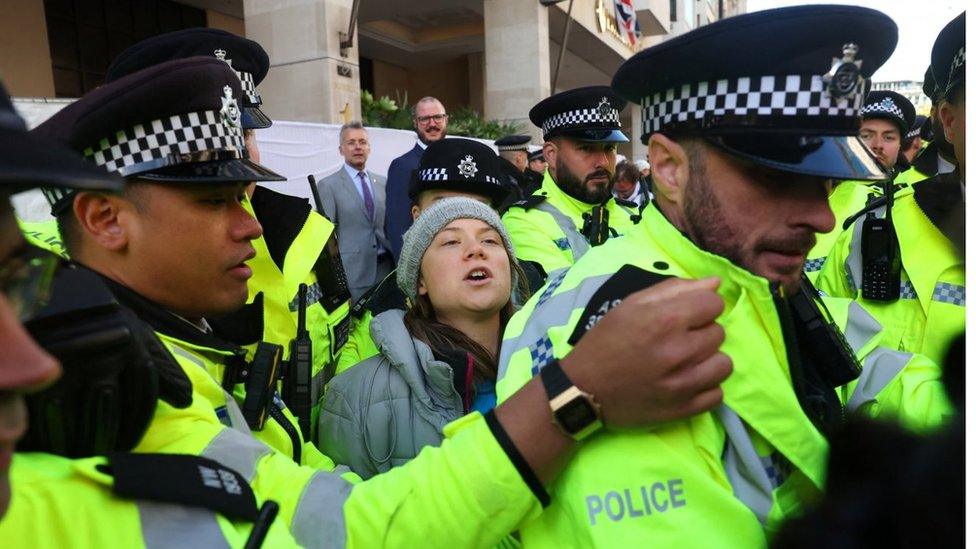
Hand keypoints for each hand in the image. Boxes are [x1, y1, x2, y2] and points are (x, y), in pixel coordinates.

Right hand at [561, 277, 729, 427]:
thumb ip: (674, 290)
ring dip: (707, 360)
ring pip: (724, 364)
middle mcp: (679, 351)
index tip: (683, 315)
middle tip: (675, 340)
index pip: (714, 303)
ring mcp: (684, 384)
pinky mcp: (684, 410)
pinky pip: (718, 394)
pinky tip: (685, 382)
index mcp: (665, 320)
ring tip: (684, 362)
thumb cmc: (605, 342)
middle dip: (700, 332)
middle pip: (719, 333)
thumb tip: (715, 283)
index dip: (699, 305)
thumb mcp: (631, 306)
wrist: (583, 390)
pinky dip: (705, 387)